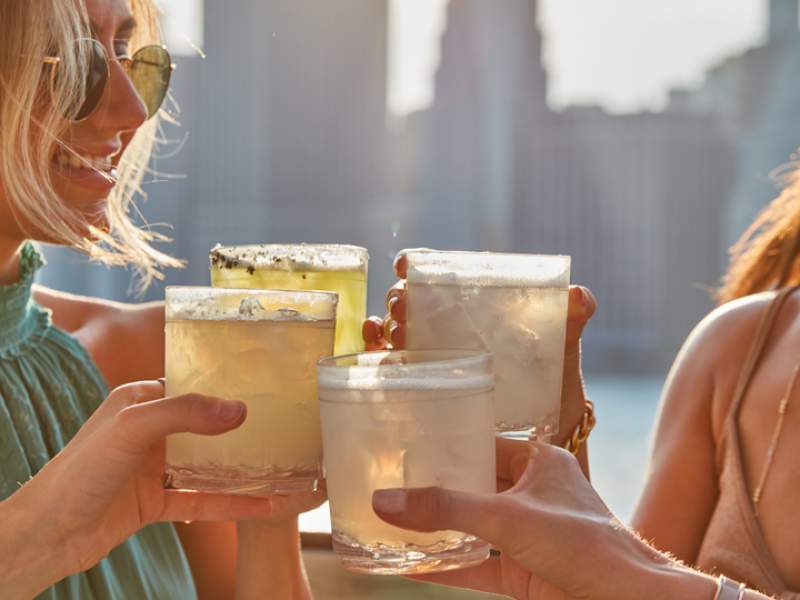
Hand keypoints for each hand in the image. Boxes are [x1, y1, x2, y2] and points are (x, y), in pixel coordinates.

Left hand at [1, 381, 272, 596]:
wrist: (47, 534)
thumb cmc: (80, 471)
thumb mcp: (131, 427)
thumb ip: (184, 413)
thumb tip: (239, 410)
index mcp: (140, 401)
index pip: (191, 386)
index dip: (226, 386)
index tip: (266, 387)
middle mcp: (151, 432)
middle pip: (207, 427)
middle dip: (243, 429)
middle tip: (286, 426)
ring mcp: (156, 469)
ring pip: (210, 465)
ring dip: (244, 469)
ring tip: (284, 466)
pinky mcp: (158, 503)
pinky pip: (204, 500)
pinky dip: (234, 503)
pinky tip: (266, 505)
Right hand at [362, 250, 597, 441]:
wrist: (551, 430)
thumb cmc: (555, 377)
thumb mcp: (564, 345)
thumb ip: (572, 317)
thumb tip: (580, 295)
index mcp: (477, 302)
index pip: (441, 272)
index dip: (419, 263)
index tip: (407, 264)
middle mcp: (450, 323)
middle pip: (414, 300)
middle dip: (399, 297)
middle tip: (401, 306)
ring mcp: (436, 353)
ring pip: (397, 330)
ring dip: (384, 325)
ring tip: (386, 330)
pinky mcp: (429, 383)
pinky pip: (394, 364)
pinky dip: (379, 355)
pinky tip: (377, 354)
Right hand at [372, 439, 704, 599]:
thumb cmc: (585, 544)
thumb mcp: (507, 518)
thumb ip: (446, 509)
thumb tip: (385, 500)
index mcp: (539, 462)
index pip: (483, 445)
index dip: (447, 446)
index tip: (407, 448)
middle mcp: (532, 494)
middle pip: (473, 488)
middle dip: (435, 493)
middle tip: (391, 487)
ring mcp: (528, 534)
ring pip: (472, 528)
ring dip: (438, 532)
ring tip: (392, 525)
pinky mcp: (524, 571)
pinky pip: (476, 564)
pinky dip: (447, 567)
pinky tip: (411, 567)